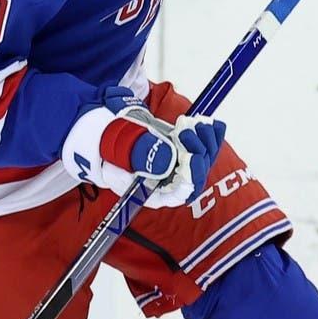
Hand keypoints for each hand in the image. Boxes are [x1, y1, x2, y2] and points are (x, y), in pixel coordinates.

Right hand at [61, 87, 227, 207]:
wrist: (106, 136)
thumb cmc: (110, 148)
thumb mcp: (120, 152)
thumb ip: (142, 156)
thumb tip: (167, 162)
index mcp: (153, 192)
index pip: (179, 194)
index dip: (190, 179)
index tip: (191, 158)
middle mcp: (168, 184)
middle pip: (196, 176)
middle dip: (199, 152)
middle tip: (190, 131)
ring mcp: (178, 169)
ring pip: (203, 161)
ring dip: (206, 141)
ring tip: (198, 124)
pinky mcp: (184, 154)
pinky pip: (205, 149)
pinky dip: (211, 136)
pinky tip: (211, 123)